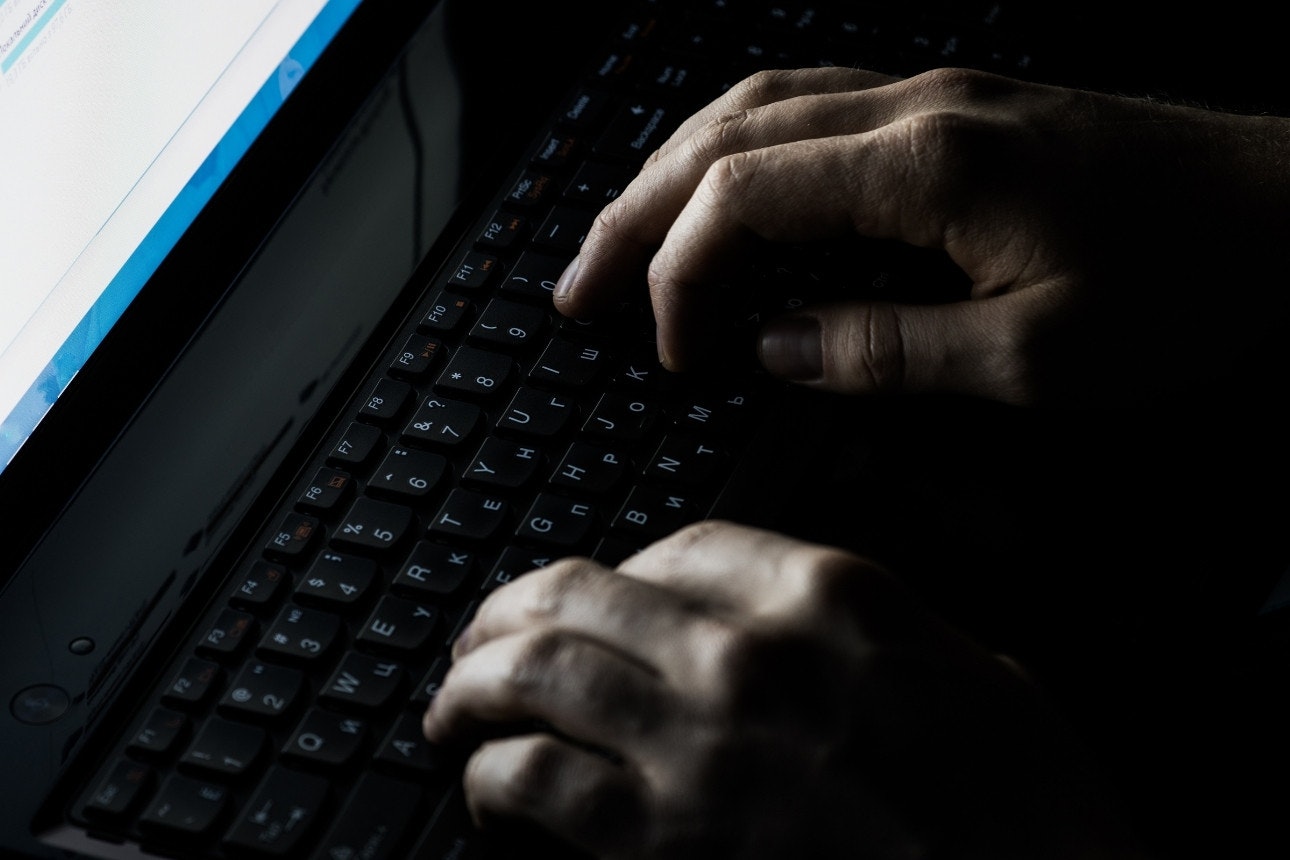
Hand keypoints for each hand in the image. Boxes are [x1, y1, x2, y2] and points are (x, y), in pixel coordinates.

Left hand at [423, 520, 1146, 857]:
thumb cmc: (1030, 812)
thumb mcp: (971, 672)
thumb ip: (868, 628)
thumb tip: (783, 619)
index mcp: (832, 594)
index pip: (679, 546)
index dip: (616, 570)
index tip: (593, 598)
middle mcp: (751, 651)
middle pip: (579, 593)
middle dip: (511, 612)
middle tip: (481, 637)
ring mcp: (701, 744)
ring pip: (536, 675)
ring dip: (472, 686)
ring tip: (453, 704)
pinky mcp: (665, 840)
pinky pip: (535, 785)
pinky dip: (490, 779)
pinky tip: (485, 788)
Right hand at [552, 67, 1289, 406]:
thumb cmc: (1189, 282)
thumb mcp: (1038, 355)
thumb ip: (888, 350)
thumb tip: (772, 351)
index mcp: (926, 166)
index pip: (740, 198)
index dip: (678, 275)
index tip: (672, 353)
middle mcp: (913, 109)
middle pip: (721, 137)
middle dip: (632, 212)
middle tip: (574, 284)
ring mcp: (929, 97)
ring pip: (755, 108)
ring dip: (670, 171)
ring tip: (619, 237)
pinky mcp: (950, 111)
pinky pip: (807, 110)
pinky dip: (736, 152)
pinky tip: (718, 192)